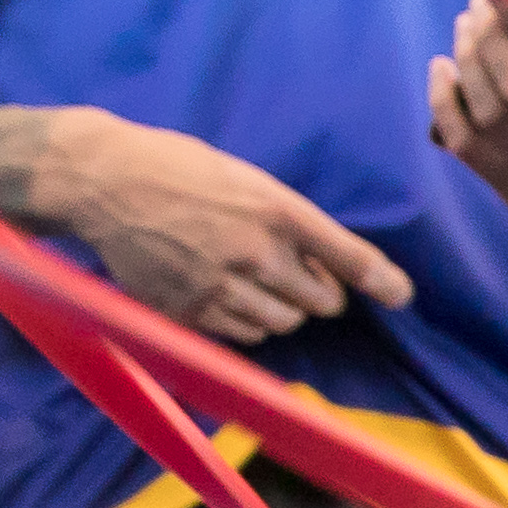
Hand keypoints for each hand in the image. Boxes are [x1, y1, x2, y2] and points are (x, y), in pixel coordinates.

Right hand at [41, 115, 409, 342]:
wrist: (106, 183)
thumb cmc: (179, 171)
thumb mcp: (245, 179)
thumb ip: (288, 221)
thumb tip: (328, 269)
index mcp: (275, 209)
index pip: (345, 254)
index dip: (379, 279)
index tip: (401, 295)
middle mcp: (255, 252)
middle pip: (321, 303)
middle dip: (317, 293)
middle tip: (296, 274)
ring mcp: (222, 286)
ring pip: (284, 324)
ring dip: (281, 310)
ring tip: (253, 280)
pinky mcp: (191, 312)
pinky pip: (243, 336)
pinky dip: (245, 323)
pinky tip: (224, 293)